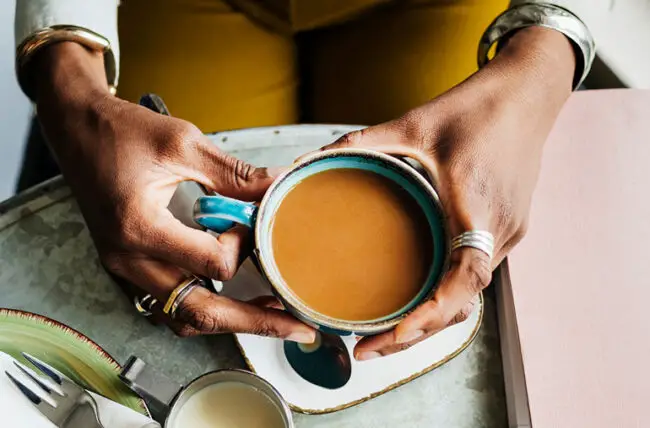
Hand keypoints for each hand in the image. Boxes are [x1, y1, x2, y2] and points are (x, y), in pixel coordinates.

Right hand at [31, 42, 314, 342]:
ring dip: (229, 319)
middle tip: (298, 327)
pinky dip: (203, 306)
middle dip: (255, 322)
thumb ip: (235, 174)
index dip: (244, 245)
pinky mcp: (128, 266)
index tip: (250, 219)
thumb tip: (279, 186)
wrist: (76, 128)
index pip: (212, 264)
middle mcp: (129, 259)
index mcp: (140, 229)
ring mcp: (125, 268)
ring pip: (183, 316)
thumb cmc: (122, 131)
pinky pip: (169, 303)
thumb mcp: (184, 143)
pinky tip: (230, 296)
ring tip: (270, 313)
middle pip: (200, 313)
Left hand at [318, 27, 575, 358]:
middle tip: (367, 348)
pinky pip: (477, 274)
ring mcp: (509, 233)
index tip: (392, 337)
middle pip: (463, 303)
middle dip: (417, 334)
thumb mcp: (412, 123)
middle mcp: (498, 230)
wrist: (528, 93)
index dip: (430, 315)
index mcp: (476, 206)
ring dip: (432, 320)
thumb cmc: (476, 108)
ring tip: (387, 333)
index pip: (464, 280)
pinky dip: (447, 296)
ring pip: (471, 295)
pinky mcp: (508, 228)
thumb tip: (308, 161)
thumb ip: (359, 144)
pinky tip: (419, 296)